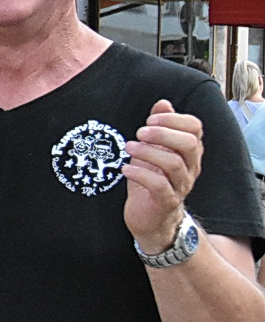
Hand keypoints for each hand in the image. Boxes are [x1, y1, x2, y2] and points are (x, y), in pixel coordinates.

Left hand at [124, 99, 202, 252]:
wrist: (150, 218)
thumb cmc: (151, 180)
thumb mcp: (153, 151)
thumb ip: (159, 128)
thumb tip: (163, 103)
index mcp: (189, 152)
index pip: (195, 128)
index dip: (174, 120)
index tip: (150, 120)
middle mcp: (190, 167)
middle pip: (189, 144)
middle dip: (163, 134)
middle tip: (139, 132)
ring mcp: (180, 186)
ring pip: (173, 164)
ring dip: (148, 152)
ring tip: (129, 147)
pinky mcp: (166, 202)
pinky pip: (158, 186)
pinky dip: (140, 173)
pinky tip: (125, 168)